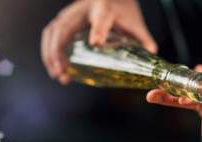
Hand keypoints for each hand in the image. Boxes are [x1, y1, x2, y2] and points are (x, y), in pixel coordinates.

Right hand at [41, 0, 156, 83]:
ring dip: (50, 55)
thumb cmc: (121, 8)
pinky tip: (55, 68)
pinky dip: (49, 52)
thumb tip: (152, 54)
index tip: (96, 43)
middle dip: (59, 51)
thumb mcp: (135, 23)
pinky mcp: (64, 19)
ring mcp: (70, 13)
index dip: (98, 30)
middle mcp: (83, 8)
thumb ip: (143, 40)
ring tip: (57, 75)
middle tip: (62, 73)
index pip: (101, 17)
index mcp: (105, 7)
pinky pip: (51, 34)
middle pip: (65, 27)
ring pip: (53, 31)